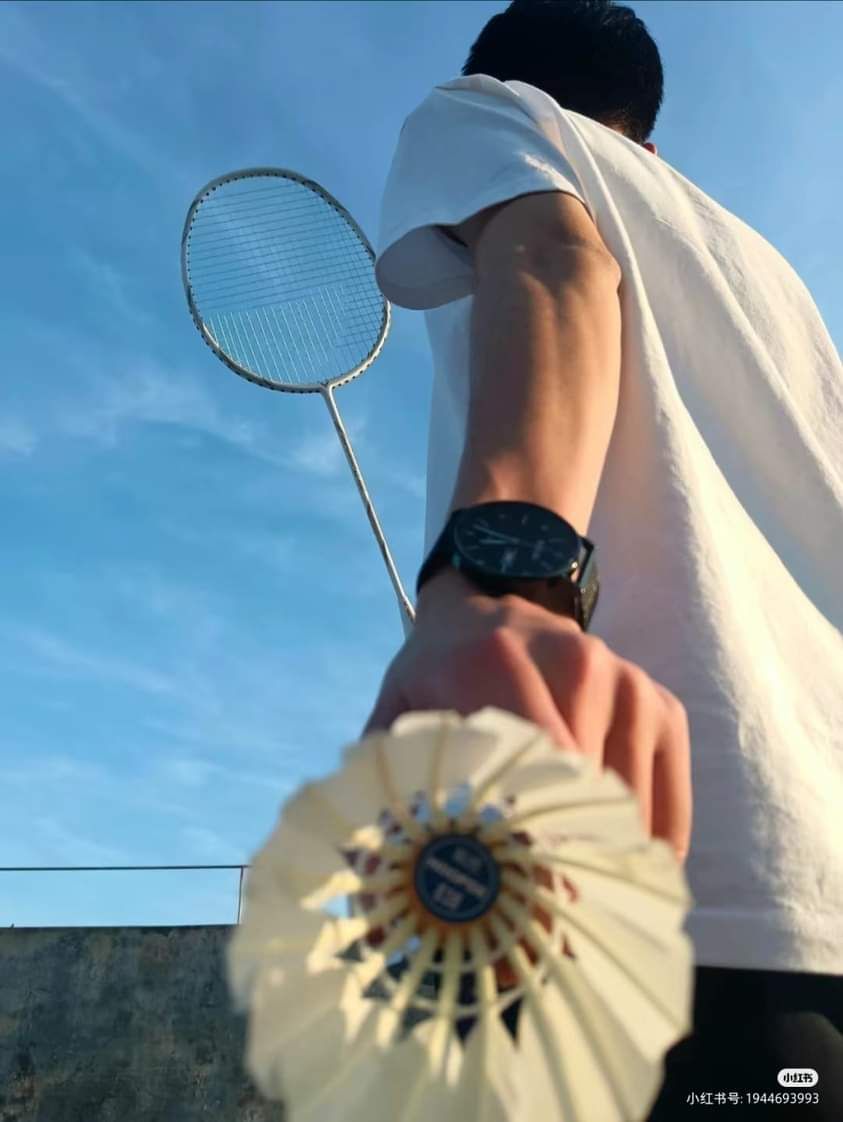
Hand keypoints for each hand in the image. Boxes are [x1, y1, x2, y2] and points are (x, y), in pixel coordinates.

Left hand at [358, 568, 692, 988]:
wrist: (497, 596)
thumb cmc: (438, 670)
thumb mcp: (396, 713)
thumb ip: (381, 791)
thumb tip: (371, 892)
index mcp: (492, 667)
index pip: (523, 783)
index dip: (523, 868)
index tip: (513, 934)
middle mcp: (574, 665)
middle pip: (582, 806)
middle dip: (564, 883)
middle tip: (541, 946)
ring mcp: (627, 684)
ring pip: (629, 816)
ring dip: (602, 869)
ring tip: (571, 911)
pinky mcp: (663, 704)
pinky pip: (668, 808)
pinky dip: (645, 854)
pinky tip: (611, 873)